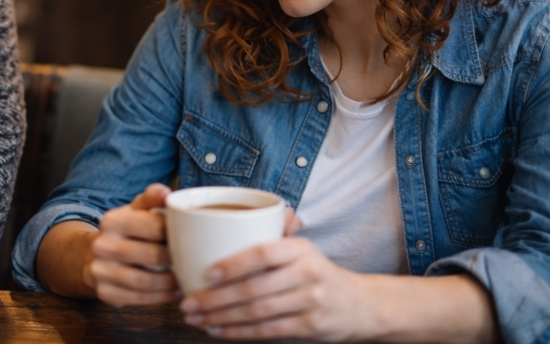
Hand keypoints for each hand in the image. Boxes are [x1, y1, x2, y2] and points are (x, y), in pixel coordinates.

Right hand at [85, 183, 179, 306]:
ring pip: (145, 281)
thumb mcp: (136, 210)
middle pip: (151, 256)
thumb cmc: (127, 230)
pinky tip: (172, 293)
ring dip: (170, 283)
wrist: (96, 255)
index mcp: (113, 220)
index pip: (154, 227)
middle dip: (175, 261)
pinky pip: (138, 299)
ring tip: (184, 279)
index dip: (176, 234)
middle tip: (191, 262)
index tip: (190, 239)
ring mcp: (101, 270)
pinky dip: (160, 298)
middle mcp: (103, 245)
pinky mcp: (105, 292)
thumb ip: (151, 198)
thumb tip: (165, 192)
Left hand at [179, 235, 370, 340]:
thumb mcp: (303, 248)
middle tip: (188, 303)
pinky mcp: (310, 327)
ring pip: (257, 313)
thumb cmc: (317, 272)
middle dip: (215, 299)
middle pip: (254, 289)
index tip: (206, 273)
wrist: (361, 305)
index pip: (263, 253)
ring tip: (196, 319)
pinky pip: (267, 332)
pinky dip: (239, 332)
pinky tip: (218, 330)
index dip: (233, 264)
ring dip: (221, 318)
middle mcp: (307, 273)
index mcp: (300, 248)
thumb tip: (230, 217)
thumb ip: (274, 234)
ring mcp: (310, 302)